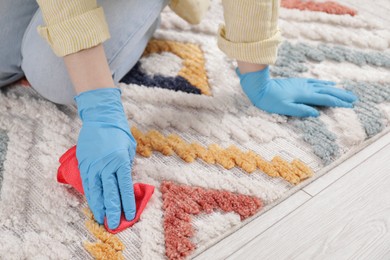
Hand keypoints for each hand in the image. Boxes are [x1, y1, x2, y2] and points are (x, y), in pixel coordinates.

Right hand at [75, 88, 135, 228]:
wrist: (101, 118)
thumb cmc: (119, 133)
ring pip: (96, 191)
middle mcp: (106, 165)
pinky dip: (90, 197)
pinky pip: (87, 184)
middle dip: (113, 210)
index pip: (125, 187)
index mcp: (120, 161)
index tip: (130, 216)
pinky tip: (93, 206)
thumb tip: (126, 182)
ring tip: (102, 220)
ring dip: (100, 207)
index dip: (127, 203)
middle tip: (115, 224)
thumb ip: (127, 165)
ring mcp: (93, 166)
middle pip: (110, 193)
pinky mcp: (84, 165)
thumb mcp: (129, 148)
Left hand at [236, 66, 356, 116]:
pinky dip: (324, 83)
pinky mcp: (297, 82)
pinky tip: (329, 83)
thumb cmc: (270, 101)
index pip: (325, 99)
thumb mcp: (284, 109)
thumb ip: (301, 110)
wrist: (260, 87)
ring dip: (335, 89)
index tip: (350, 106)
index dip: (338, 103)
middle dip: (341, 96)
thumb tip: (317, 113)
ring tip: (346, 92)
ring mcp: (302, 84)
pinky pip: (314, 81)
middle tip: (354, 99)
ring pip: (323, 86)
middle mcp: (306, 88)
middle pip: (327, 92)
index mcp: (304, 96)